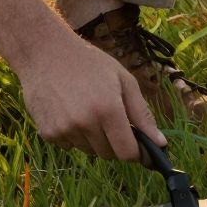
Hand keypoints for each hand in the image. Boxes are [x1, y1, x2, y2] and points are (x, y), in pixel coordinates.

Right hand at [18, 26, 162, 159]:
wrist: (46, 52)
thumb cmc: (89, 63)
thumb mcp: (123, 80)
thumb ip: (142, 113)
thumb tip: (161, 143)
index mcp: (108, 109)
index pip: (127, 152)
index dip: (136, 152)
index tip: (138, 146)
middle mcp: (86, 123)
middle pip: (108, 154)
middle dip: (114, 141)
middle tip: (109, 117)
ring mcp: (65, 130)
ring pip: (89, 151)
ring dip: (93, 138)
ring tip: (86, 109)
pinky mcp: (48, 133)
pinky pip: (69, 146)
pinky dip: (73, 135)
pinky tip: (69, 111)